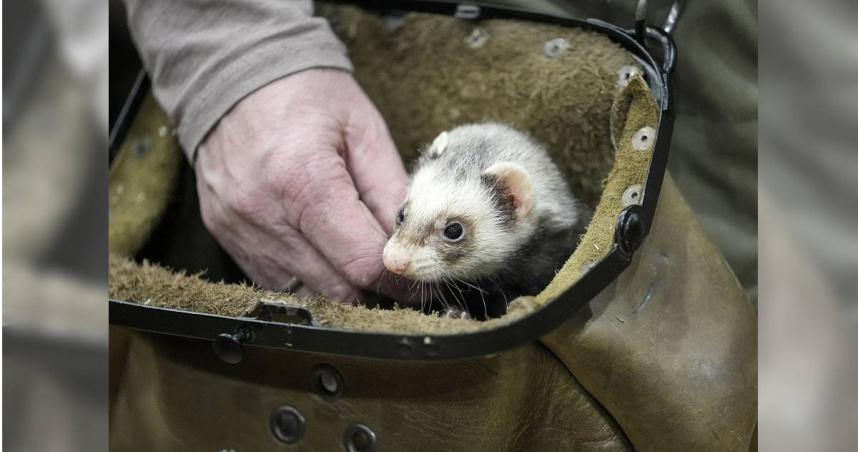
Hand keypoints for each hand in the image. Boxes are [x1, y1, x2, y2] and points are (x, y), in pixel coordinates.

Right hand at [195, 68, 407, 301]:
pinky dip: (305, 274)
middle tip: (392, 266)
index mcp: (303, 181)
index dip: (399, 277)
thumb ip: (390, 192)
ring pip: (306, 292)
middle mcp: (264, 214)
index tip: (419, 278)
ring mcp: (239, 229)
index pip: (361, 262)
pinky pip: (276, 281)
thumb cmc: (306, 94)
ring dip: (337, 281)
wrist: (236, 74)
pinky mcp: (225, 236)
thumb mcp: (364, 129)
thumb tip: (414, 244)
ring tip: (351, 248)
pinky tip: (317, 244)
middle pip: (336, 288)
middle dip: (372, 285)